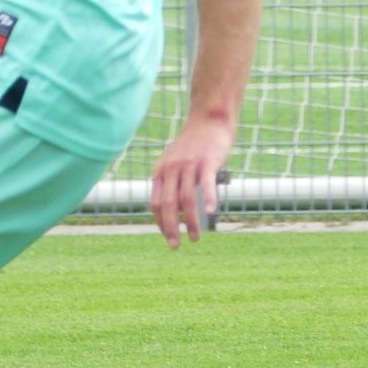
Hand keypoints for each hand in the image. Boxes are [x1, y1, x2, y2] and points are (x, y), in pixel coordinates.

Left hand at [149, 112, 235, 248]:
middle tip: (175, 246)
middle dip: (170, 228)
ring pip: (186, 199)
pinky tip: (211, 213)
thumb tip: (173, 209)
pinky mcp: (206, 162)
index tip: (167, 235)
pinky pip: (205, 183)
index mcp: (160, 171)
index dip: (160, 221)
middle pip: (167, 204)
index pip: (155, 203)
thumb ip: (171, 182)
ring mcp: (188, 165)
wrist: (208, 121)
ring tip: (195, 237)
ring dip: (190, 221)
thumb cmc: (193, 146)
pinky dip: (208, 198)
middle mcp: (171, 169)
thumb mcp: (174, 163)